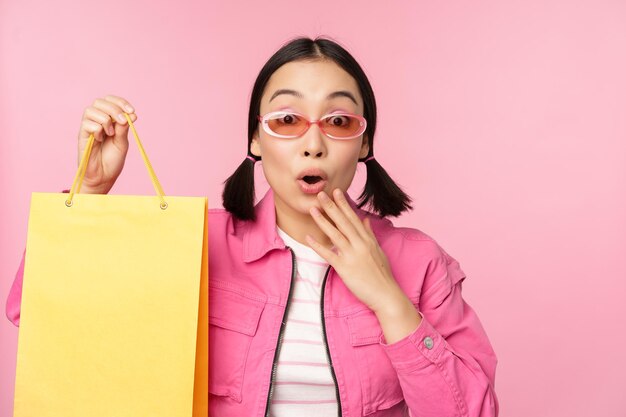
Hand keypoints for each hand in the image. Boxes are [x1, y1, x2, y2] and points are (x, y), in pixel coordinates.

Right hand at [77, 95, 136, 193]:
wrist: (103, 177)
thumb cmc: (112, 161)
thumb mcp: (122, 142)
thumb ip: (123, 128)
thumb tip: (131, 114)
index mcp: (108, 120)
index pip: (110, 101)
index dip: (121, 102)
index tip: (132, 111)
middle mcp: (96, 121)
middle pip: (99, 102)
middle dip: (114, 109)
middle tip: (123, 122)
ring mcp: (88, 128)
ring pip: (91, 110)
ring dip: (105, 119)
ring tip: (111, 134)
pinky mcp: (81, 136)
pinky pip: (87, 124)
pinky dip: (97, 130)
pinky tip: (100, 140)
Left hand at [305, 188, 408, 313]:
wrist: (386, 294)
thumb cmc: (382, 274)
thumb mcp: (378, 251)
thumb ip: (370, 234)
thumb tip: (365, 219)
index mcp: (368, 240)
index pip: (354, 218)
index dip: (344, 204)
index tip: (336, 191)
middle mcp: (360, 244)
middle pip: (344, 222)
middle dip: (332, 206)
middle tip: (321, 193)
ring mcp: (352, 255)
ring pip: (335, 234)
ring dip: (323, 220)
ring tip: (313, 209)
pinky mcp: (345, 268)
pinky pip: (329, 254)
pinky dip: (318, 245)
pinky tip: (308, 237)